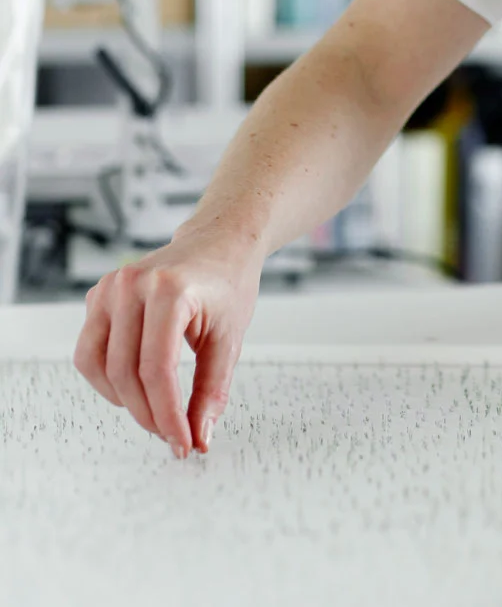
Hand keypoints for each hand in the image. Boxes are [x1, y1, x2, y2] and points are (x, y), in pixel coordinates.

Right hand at [73, 227, 263, 459]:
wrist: (219, 241)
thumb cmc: (227, 282)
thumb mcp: (230, 338)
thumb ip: (212, 391)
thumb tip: (199, 437)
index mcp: (169, 290)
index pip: (157, 370)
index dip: (167, 415)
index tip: (182, 442)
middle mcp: (131, 284)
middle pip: (125, 372)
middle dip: (147, 414)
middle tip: (171, 435)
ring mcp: (109, 287)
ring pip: (97, 365)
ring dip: (122, 400)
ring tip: (154, 412)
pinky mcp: (98, 294)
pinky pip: (89, 350)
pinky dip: (107, 378)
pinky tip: (135, 386)